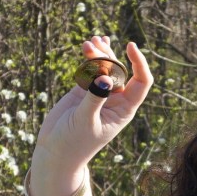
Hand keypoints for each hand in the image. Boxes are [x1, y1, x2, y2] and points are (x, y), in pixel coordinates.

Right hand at [32, 36, 152, 173]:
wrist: (56, 151)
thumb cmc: (73, 143)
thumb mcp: (85, 121)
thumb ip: (95, 98)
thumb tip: (106, 76)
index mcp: (124, 110)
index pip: (141, 83)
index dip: (139, 63)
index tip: (130, 47)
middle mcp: (115, 101)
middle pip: (120, 70)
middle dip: (108, 55)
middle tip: (91, 47)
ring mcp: (100, 94)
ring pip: (105, 67)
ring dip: (99, 52)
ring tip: (88, 43)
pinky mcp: (84, 90)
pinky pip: (91, 69)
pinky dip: (91, 57)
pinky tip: (91, 44)